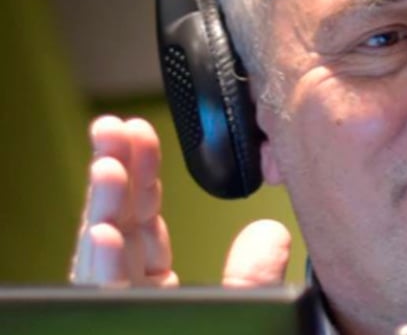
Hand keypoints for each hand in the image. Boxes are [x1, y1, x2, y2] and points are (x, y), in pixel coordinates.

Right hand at [70, 116, 290, 287]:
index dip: (144, 174)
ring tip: (109, 166)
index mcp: (156, 283)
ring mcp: (120, 303)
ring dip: (104, 205)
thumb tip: (271, 232)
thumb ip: (254, 272)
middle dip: (114, 170)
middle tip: (113, 126)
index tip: (141, 132)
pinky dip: (101, 263)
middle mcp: (131, 289)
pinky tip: (103, 231)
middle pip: (118, 221)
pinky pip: (104, 292)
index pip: (146, 218)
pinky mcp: (114, 320)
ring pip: (105, 251)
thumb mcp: (244, 307)